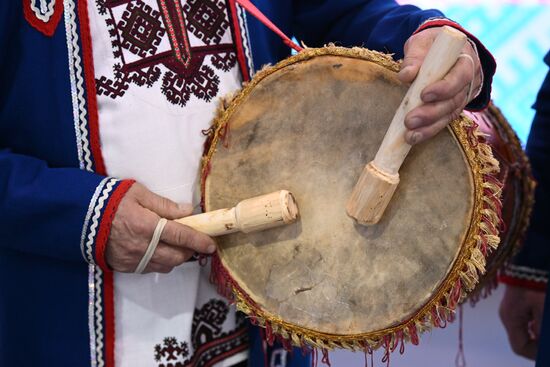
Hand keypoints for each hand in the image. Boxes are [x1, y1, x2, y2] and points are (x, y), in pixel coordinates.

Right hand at [105, 183, 215, 272]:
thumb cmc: (110, 200)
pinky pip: (150, 269)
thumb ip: (164, 205)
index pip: (181, 236)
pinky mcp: (125, 267)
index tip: (211, 245)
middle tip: (193, 241)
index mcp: (147, 226)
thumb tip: (188, 211)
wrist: (79, 217)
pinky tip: (158, 250)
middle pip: (177, 257)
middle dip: (190, 251)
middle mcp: (142, 247)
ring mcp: (133, 260)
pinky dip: (160, 262)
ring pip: (166, 266)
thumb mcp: (138, 193)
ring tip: (176, 245)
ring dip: (176, 258)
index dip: (199, 241)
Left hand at [399, 27, 481, 144]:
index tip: (424, 94)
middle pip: (454, 101)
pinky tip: (413, 138)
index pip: (460, 76)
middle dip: (431, 113)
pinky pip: (443, 121)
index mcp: (466, 59)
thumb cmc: (431, 45)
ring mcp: (463, 96)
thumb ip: (415, 57)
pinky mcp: (453, 108)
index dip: (444, 88)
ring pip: (449, 115)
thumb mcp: (422, 43)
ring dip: (428, 127)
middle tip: (410, 121)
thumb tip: (406, 75)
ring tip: (409, 135)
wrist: (440, 51)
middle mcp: (470, 80)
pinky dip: (428, 130)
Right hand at [499, 285, 545, 359]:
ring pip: (525, 330)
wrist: (532, 260)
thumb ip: (541, 331)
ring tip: (545, 322)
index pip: (519, 348)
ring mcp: (511, 307)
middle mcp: (507, 315)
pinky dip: (537, 323)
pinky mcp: (518, 300)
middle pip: (522, 339)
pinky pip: (527, 319)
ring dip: (538, 332)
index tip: (547, 350)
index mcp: (510, 319)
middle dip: (538, 342)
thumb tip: (542, 350)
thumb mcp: (542, 311)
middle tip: (547, 337)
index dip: (536, 354)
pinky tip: (544, 316)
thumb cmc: (537, 285)